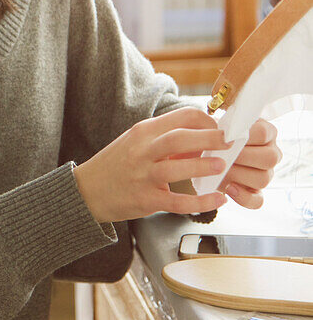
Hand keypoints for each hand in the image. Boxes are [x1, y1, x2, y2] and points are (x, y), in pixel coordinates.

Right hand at [73, 106, 231, 224]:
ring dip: (203, 166)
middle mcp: (142, 151)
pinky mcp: (145, 200)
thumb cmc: (116, 164)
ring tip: (223, 166)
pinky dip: (201, 202)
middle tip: (231, 141)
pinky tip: (217, 200)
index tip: (222, 128)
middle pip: (179, 138)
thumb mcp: (137, 142)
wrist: (87, 191)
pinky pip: (178, 201)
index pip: (180, 117)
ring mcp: (143, 176)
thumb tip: (203, 141)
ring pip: (176, 168)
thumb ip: (166, 139)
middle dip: (209, 138)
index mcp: (143, 132)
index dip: (206, 121)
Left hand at [222, 118, 280, 207]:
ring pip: (263, 179)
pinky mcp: (256, 193)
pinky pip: (257, 201)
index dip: (246, 136)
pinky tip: (229, 188)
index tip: (227, 138)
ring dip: (239, 175)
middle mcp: (270, 153)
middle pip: (270, 158)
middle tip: (223, 155)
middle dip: (243, 157)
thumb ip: (224, 123)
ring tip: (220, 170)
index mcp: (265, 132)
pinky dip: (243, 197)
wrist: (204, 154)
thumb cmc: (215, 136)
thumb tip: (224, 125)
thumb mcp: (217, 124)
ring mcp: (265, 174)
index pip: (264, 133)